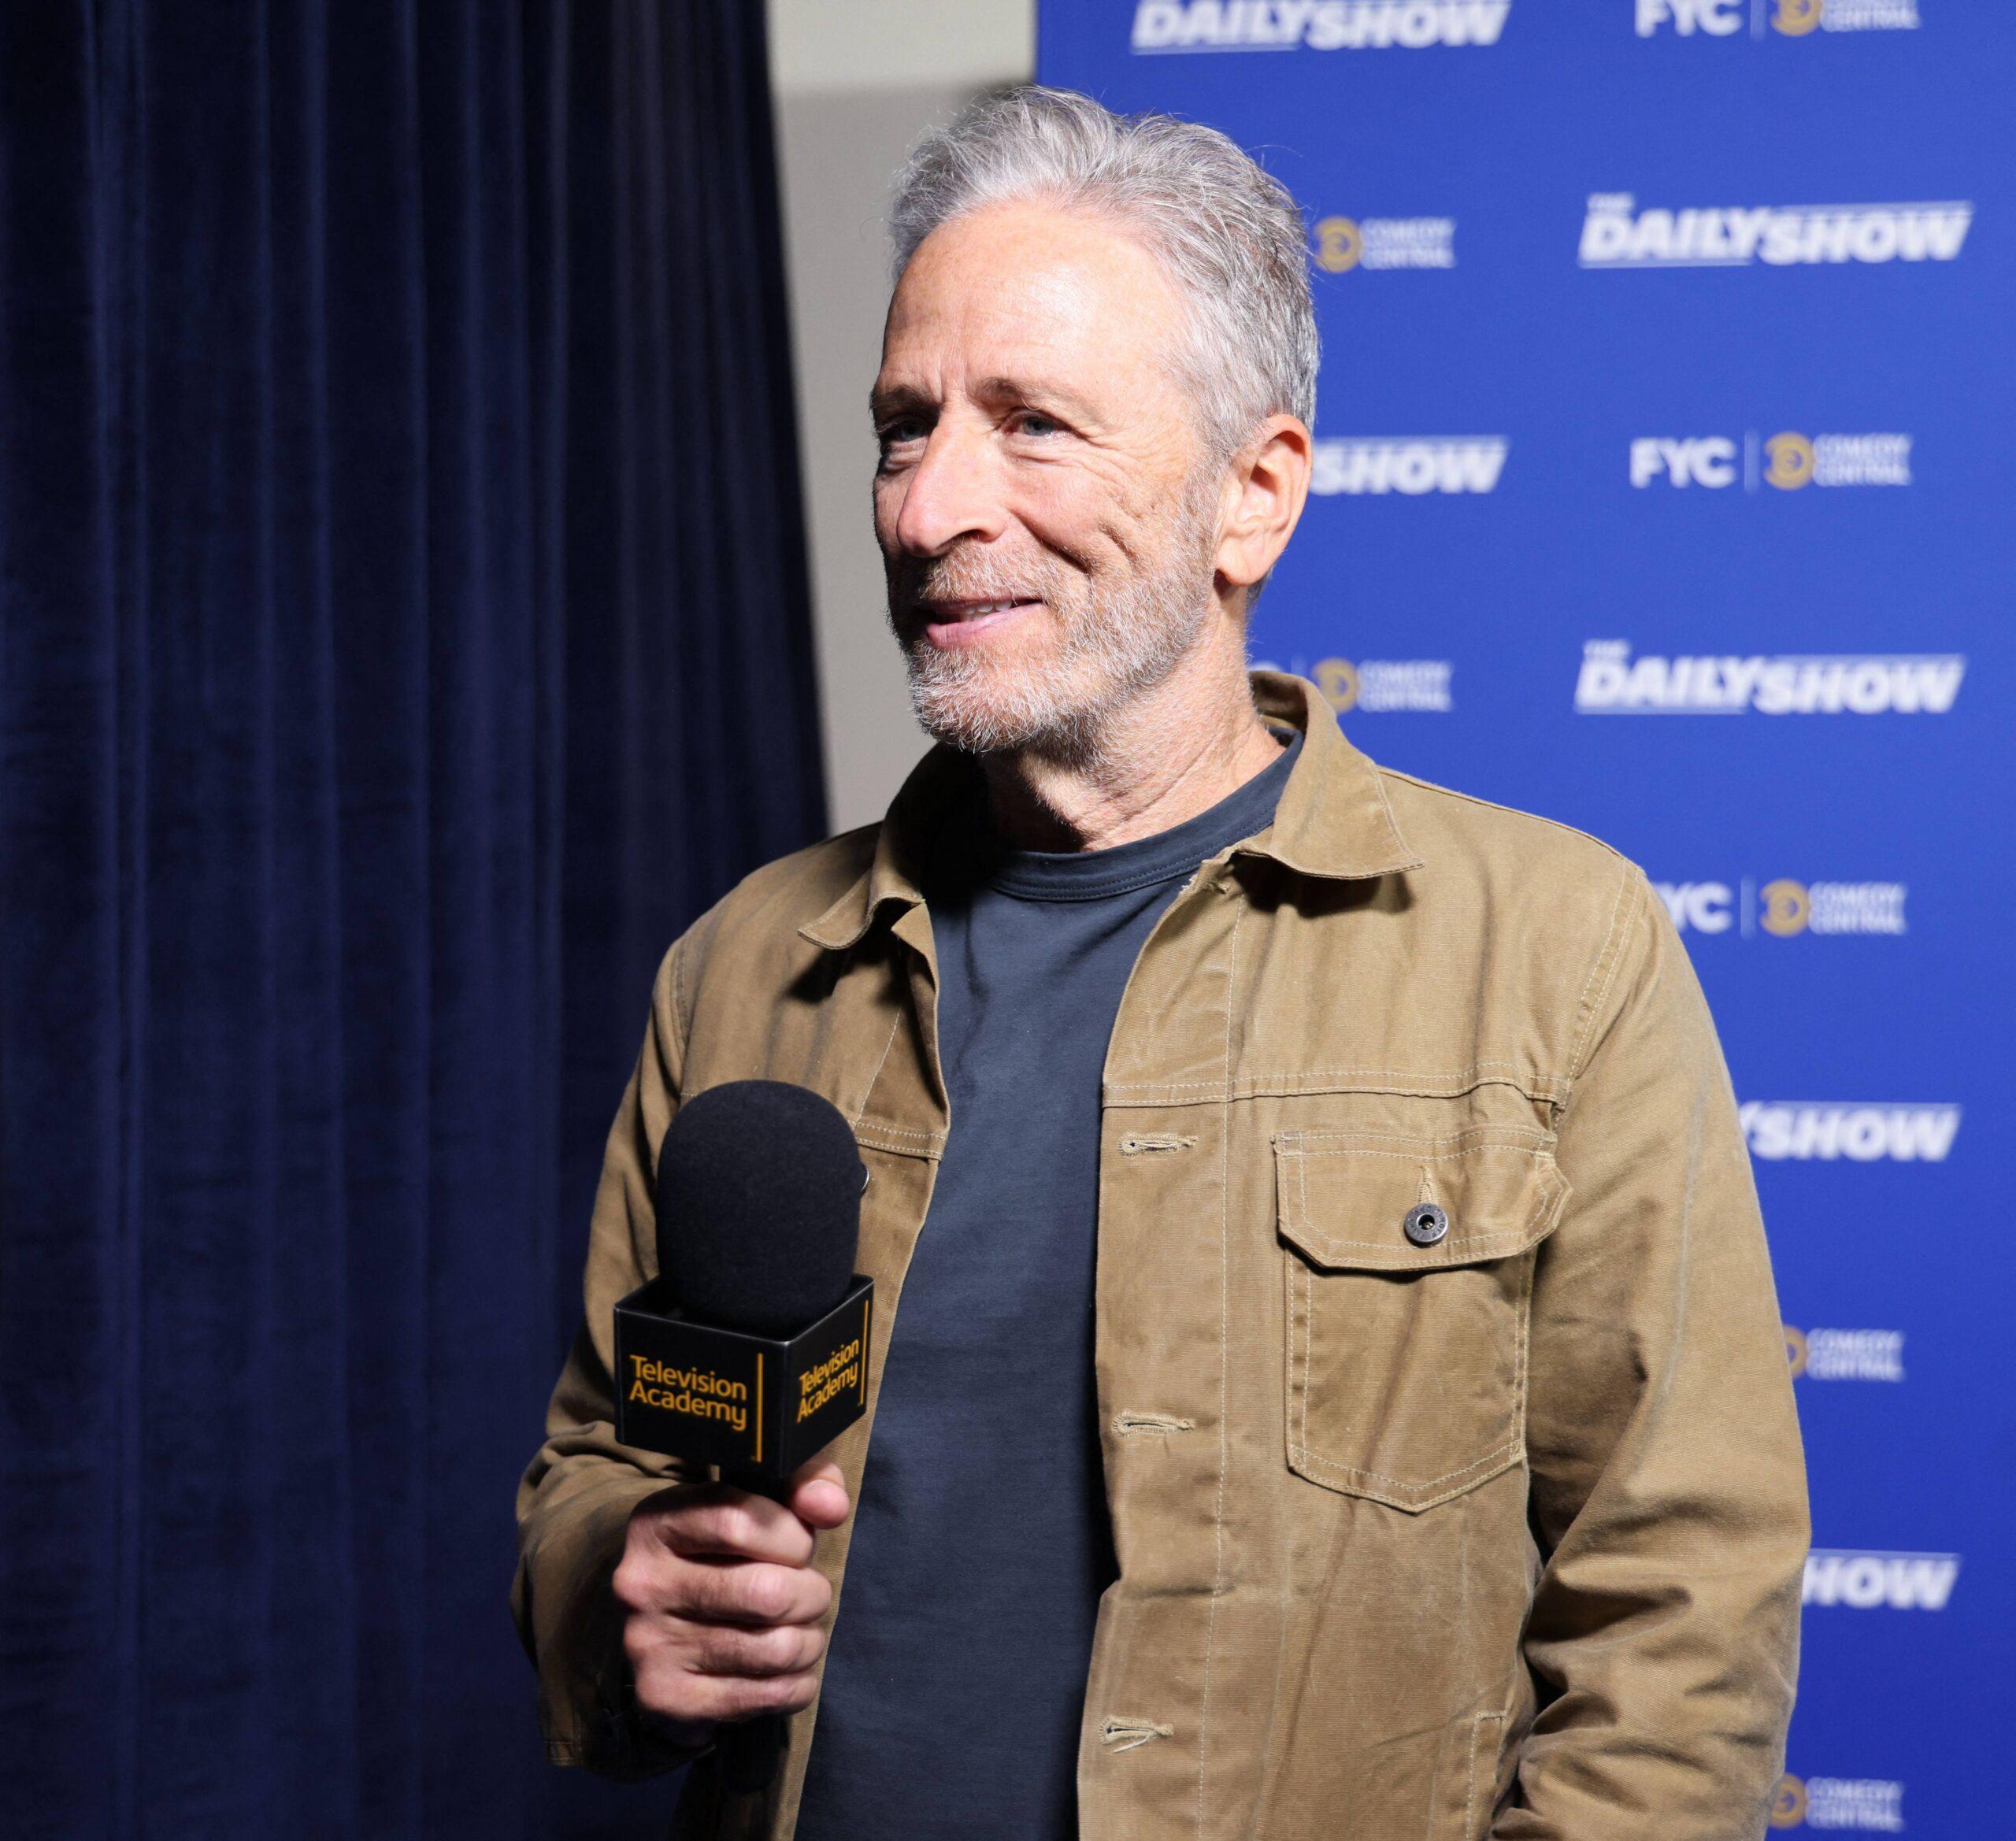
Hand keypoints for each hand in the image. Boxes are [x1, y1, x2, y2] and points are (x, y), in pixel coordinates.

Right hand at [613, 1457, 851, 1746]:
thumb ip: (804, 1481)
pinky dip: (797, 1686)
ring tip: (803, 1633)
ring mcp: (648, 1645)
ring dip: (809, 1643)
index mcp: (657, 1522)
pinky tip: (791, 1672)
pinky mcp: (665, 1698)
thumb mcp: (758, 1499)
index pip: (740, 1520)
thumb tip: (831, 1506)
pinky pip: (764, 1697)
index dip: (793, 1536)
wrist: (663, 1633)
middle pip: (765, 1592)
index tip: (801, 1546)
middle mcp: (642, 1583)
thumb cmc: (728, 1553)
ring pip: (772, 1649)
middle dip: (812, 1594)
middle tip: (811, 1595)